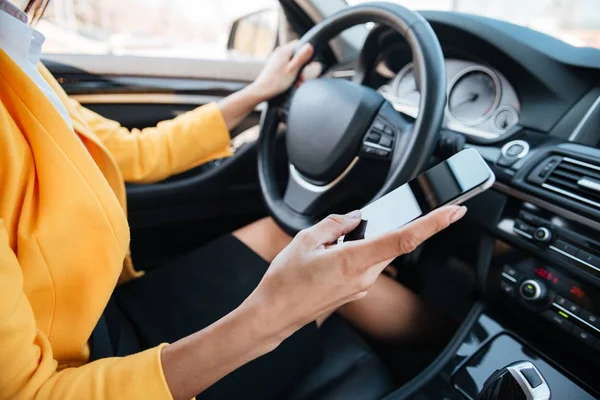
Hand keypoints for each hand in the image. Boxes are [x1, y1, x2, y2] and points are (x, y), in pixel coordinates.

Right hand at [245, 205, 467, 340]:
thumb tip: (355, 217)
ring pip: (379, 254)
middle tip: (371, 217)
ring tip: (335, 241)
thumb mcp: (304, 240)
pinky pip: (366, 265)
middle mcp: (363, 277)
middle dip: (390, 226)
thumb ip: (335, 223)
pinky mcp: (355, 292)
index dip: (433, 224)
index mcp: (353, 260)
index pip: (403, 239)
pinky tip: (335, 252)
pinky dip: (360, 253)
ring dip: (369, 241)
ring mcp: (360, 287)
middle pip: (393, 244)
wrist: (275, 314)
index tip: (453, 211)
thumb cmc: (285, 282)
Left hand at [249, 40, 315, 100]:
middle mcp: (280, 53)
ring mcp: (277, 59)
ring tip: (297, 83)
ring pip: (293, 63)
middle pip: (297, 55)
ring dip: (298, 73)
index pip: (299, 44)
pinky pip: (287, 68)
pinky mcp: (275, 67)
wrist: (261, 91)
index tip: (309, 64)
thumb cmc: (277, 81)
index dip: (306, 53)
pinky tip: (293, 84)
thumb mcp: (292, 70)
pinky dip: (292, 75)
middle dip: (302, 67)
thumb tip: (310, 45)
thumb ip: (301, 58)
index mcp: (284, 50)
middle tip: (302, 79)